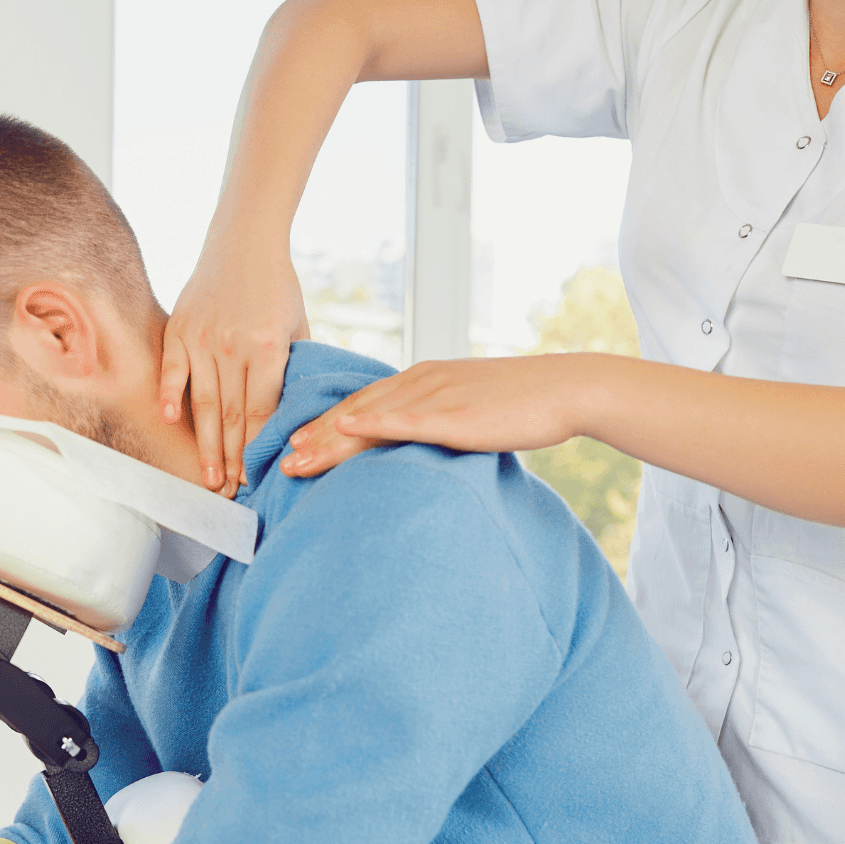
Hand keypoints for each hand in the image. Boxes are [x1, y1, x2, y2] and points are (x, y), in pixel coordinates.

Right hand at [161, 245, 306, 496]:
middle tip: (228, 493)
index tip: (253, 478)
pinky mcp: (180, 329)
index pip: (259, 412)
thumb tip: (295, 415)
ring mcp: (203, 338)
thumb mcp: (299, 325)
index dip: (255, 449)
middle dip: (230, 459)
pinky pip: (172, 370)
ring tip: (207, 477)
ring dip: (204, 444)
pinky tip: (170, 422)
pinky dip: (170, 396)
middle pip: (229, 416)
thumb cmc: (278, 287)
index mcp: (269, 348)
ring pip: (202, 403)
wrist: (245, 241)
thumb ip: (296, 368)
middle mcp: (233, 346)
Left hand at [278, 355, 601, 476]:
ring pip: (371, 415)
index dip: (324, 426)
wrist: (564, 388)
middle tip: (279, 460)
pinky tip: (348, 428)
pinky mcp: (456, 412)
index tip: (293, 445)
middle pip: (354, 411)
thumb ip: (436, 425)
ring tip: (297, 459)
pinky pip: (408, 417)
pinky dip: (375, 421)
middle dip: (313, 436)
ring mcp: (436, 396)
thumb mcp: (467, 412)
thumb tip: (414, 450)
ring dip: (329, 437)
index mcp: (421, 382)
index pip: (361, 405)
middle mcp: (420, 383)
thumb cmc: (521, 406)